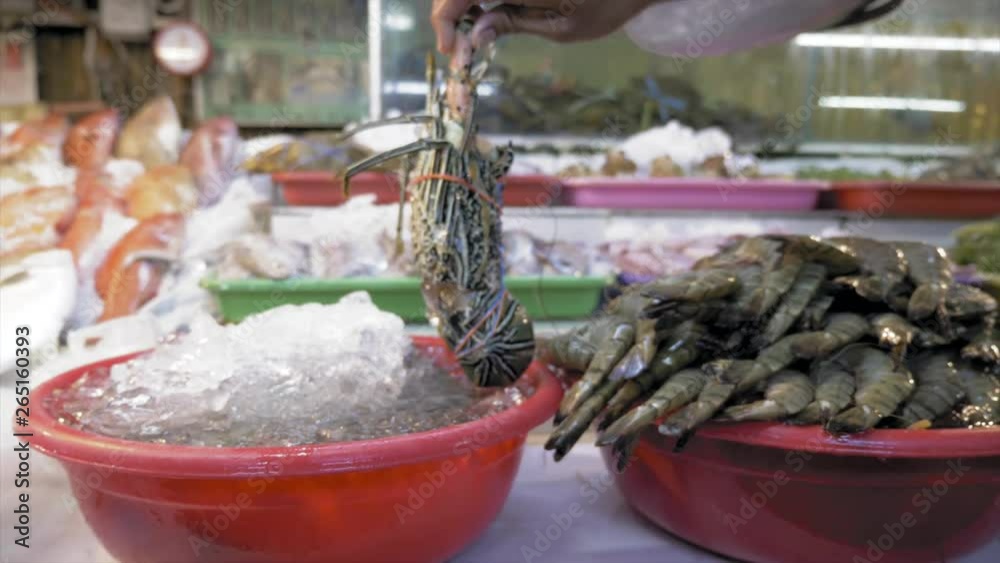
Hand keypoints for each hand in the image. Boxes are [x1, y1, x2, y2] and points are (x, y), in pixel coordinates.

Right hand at [431, 0, 657, 53]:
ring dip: (462, 4)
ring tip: (470, 32)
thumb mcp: (561, 26)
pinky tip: (485, 15)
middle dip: (449, 11)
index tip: (450, 47)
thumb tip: (473, 34)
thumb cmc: (607, 6)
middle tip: (457, 45)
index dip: (445, 17)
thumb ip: (513, 23)